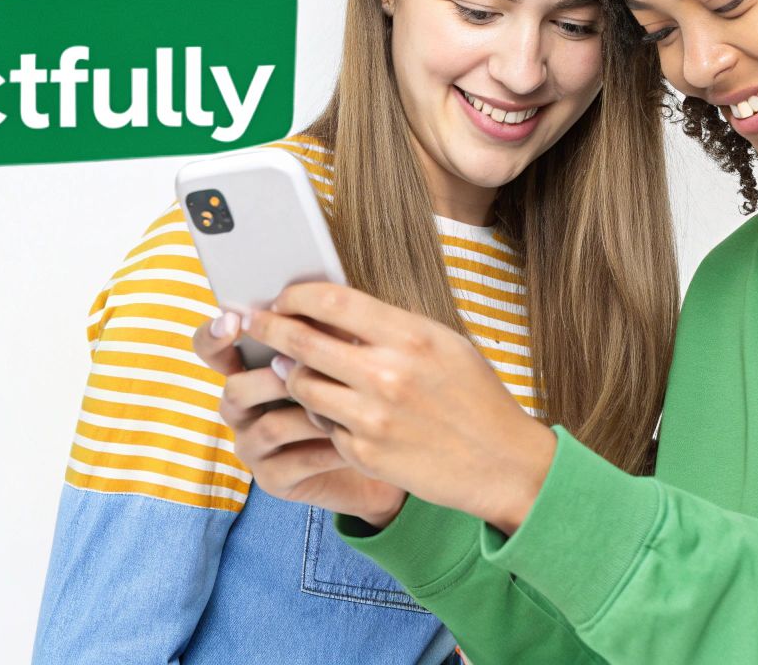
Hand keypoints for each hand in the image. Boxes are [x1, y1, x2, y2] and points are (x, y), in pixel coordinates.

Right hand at [194, 310, 405, 526]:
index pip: (211, 348)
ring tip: (344, 406)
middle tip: (301, 369)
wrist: (376, 456)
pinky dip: (326, 448)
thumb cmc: (353, 394)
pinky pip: (295, 461)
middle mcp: (241, 409)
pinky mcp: (272, 480)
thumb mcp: (336, 358)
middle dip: (270, 379)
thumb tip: (318, 312)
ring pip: (268, 426)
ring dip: (308, 413)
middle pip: (234, 390)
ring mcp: (253, 446)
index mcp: (246, 369)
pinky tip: (351, 439)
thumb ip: (319, 334)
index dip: (213, 335)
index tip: (232, 321)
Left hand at [249, 283, 557, 534]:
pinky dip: (318, 413)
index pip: (332, 300)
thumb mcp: (443, 345)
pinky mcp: (363, 453)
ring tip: (290, 367)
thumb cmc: (474, 397)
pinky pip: (320, 423)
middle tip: (255, 323)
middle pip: (302, 340)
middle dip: (269, 328)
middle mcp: (387, 375)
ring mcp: (372, 418)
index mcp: (410, 337)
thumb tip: (333, 310)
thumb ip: (389, 328)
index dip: (296, 295)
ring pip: (300, 384)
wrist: (501, 463)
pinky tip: (328, 408)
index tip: (282, 296)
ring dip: (289, 374)